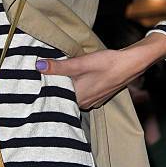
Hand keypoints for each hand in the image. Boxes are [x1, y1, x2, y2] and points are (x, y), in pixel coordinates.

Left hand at [36, 33, 165, 108]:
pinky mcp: (97, 96)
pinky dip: (76, 85)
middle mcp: (84, 103)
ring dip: (65, 85)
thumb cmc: (107, 63)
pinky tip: (72, 76)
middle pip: (64, 95)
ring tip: (54, 73)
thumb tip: (38, 66)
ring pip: (72, 94)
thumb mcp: (81, 62)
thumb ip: (59, 66)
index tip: (35, 78)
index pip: (55, 95)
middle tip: (42, 73)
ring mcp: (92, 101)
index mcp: (78, 98)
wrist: (130, 64)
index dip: (46, 86)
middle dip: (54, 85)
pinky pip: (81, 93)